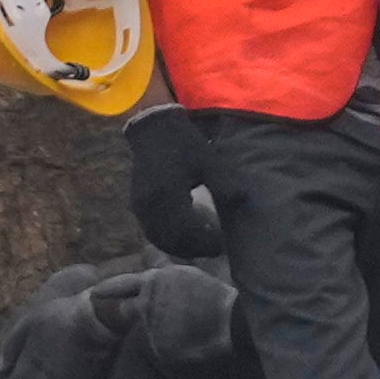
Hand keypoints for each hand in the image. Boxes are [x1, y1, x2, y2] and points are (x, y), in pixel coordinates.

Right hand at [120, 104, 224, 258]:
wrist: (154, 129)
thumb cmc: (185, 144)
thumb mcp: (210, 162)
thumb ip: (225, 186)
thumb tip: (242, 207)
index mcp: (168, 195)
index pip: (187, 232)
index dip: (205, 243)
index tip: (222, 245)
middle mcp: (150, 205)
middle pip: (172, 240)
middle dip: (194, 249)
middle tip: (215, 249)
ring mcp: (141, 206)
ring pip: (159, 239)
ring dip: (180, 247)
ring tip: (200, 245)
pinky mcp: (137, 204)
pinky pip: (151, 231)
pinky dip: (167, 239)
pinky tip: (183, 236)